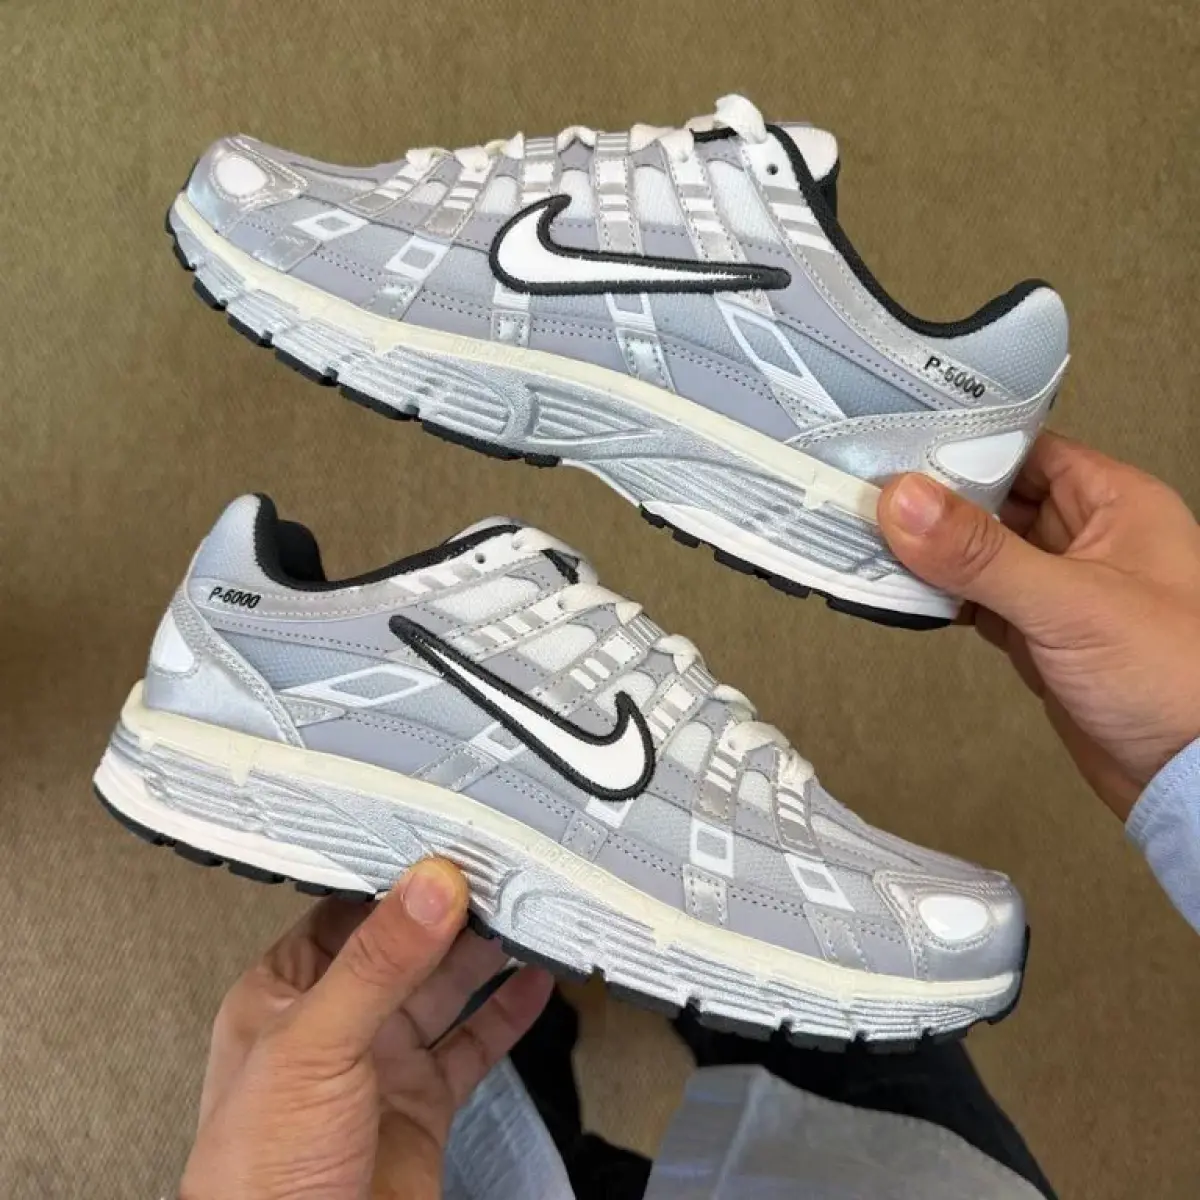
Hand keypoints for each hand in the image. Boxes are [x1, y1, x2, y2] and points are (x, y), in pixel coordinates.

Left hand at [181, 859, 552, 1199]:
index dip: (397, 880)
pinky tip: (532, 985)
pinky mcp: (422, 1104)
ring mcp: (382, 1063)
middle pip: (405, 945)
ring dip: (484, 955)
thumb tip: (427, 887)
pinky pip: (471, 1044)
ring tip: (525, 916)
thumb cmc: (259, 1178)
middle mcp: (335, 1022)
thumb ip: (379, 962)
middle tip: (502, 875)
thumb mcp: (316, 1044)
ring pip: (443, 989)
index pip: (348, 911)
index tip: (447, 849)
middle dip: (452, 912)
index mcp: (286, 992)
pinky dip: (507, 1013)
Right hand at [877, 432, 1199, 819]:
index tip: (898, 443)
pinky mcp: (1039, 636)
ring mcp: (1060, 589)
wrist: (1191, 779)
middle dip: (934, 500)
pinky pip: (978, 600)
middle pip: (994, 500)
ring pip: (981, 553)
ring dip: (932, 552)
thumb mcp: (1070, 603)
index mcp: (1114, 501)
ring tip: (869, 538)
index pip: (1025, 449)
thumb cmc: (1176, 678)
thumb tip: (906, 502)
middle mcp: (1086, 537)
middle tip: (867, 492)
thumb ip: (982, 554)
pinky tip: (902, 592)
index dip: (964, 443)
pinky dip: (941, 598)